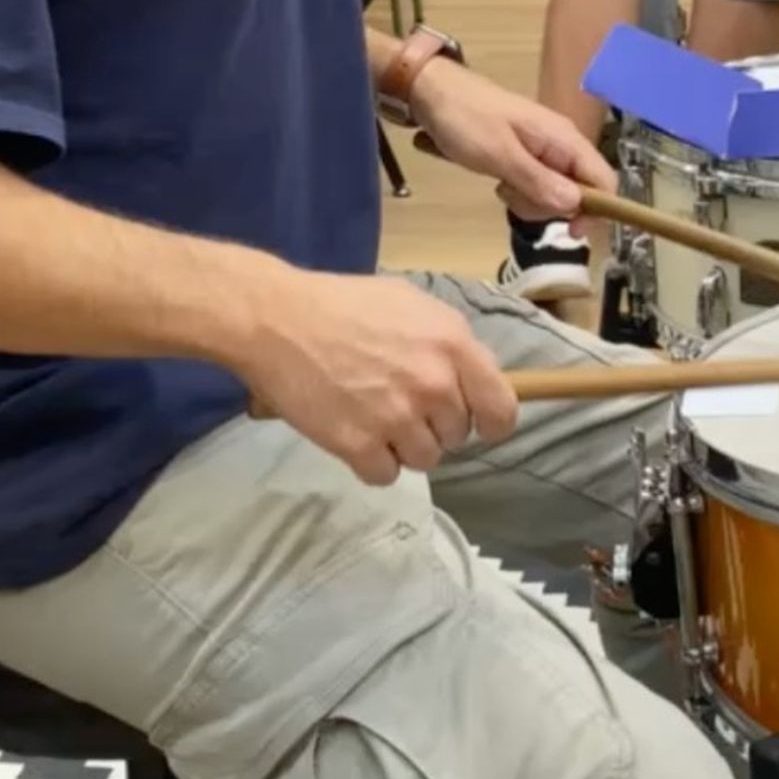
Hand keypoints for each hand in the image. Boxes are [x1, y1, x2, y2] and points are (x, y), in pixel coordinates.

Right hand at [239, 268, 518, 485]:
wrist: (277, 320)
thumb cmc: (344, 303)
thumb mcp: (410, 303)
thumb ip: (448, 341)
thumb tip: (469, 376)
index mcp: (452, 345)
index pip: (501, 409)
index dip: (491, 421)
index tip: (477, 422)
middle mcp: (432, 385)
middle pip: (457, 436)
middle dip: (434, 423)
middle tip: (399, 399)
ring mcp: (396, 419)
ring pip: (425, 459)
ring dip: (403, 445)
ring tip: (373, 415)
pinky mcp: (359, 447)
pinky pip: (385, 475)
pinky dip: (371, 461)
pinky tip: (354, 431)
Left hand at [410, 57, 615, 224]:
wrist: (433, 91)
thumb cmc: (465, 119)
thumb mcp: (499, 155)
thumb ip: (539, 181)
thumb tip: (578, 206)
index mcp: (564, 138)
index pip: (605, 180)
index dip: (597, 210)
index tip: (569, 231)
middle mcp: (561, 144)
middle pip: (579, 192)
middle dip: (549, 206)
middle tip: (511, 193)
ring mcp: (544, 150)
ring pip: (556, 192)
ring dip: (529, 200)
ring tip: (500, 183)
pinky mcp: (526, 155)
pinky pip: (536, 184)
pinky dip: (519, 191)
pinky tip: (498, 181)